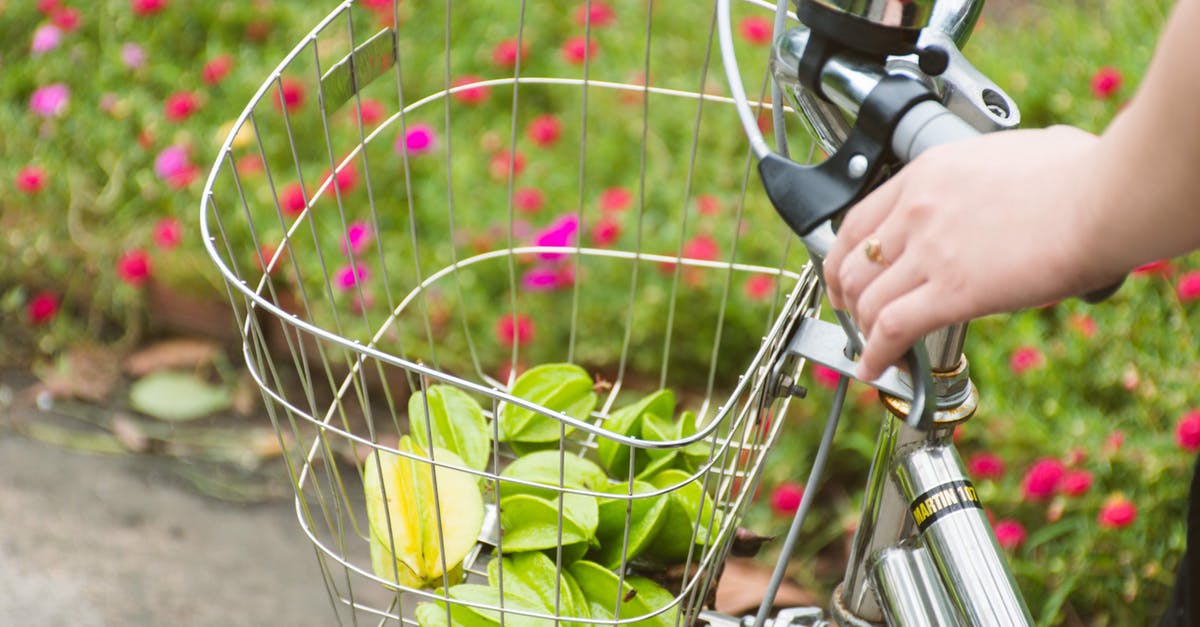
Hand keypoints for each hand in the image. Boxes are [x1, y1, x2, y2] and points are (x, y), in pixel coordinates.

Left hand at [823, 126, 1124, 380]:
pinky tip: (877, 368)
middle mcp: (918, 210)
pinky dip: (876, 354)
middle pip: (851, 263)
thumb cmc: (1082, 172)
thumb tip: (1009, 182)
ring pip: (866, 300)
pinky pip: (891, 329)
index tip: (848, 274)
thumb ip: (990, 175)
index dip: (843, 257)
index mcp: (928, 174)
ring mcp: (930, 250)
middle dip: (846, 297)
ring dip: (863, 331)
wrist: (1106, 197)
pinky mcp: (951, 291)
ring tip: (871, 348)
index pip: (857, 221)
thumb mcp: (1015, 154)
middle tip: (854, 315)